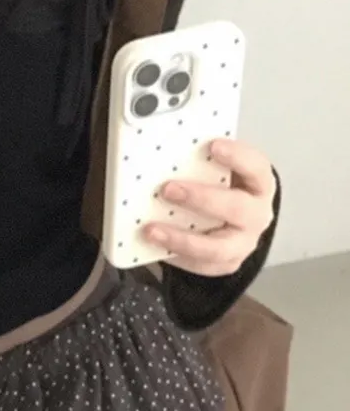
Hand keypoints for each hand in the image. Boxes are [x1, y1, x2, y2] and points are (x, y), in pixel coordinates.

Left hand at [146, 139, 276, 276]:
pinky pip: (200, 264)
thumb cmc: (221, 190)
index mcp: (259, 185)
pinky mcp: (226, 264)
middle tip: (168, 189)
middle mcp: (257, 215)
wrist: (230, 223)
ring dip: (181, 238)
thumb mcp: (218, 172)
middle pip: (237, 209)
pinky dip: (175, 255)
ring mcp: (243, 243)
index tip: (213, 145)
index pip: (256, 167)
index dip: (237, 157)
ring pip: (217, 248)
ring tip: (151, 230)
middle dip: (201, 199)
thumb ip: (200, 162)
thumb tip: (160, 149)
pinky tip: (154, 244)